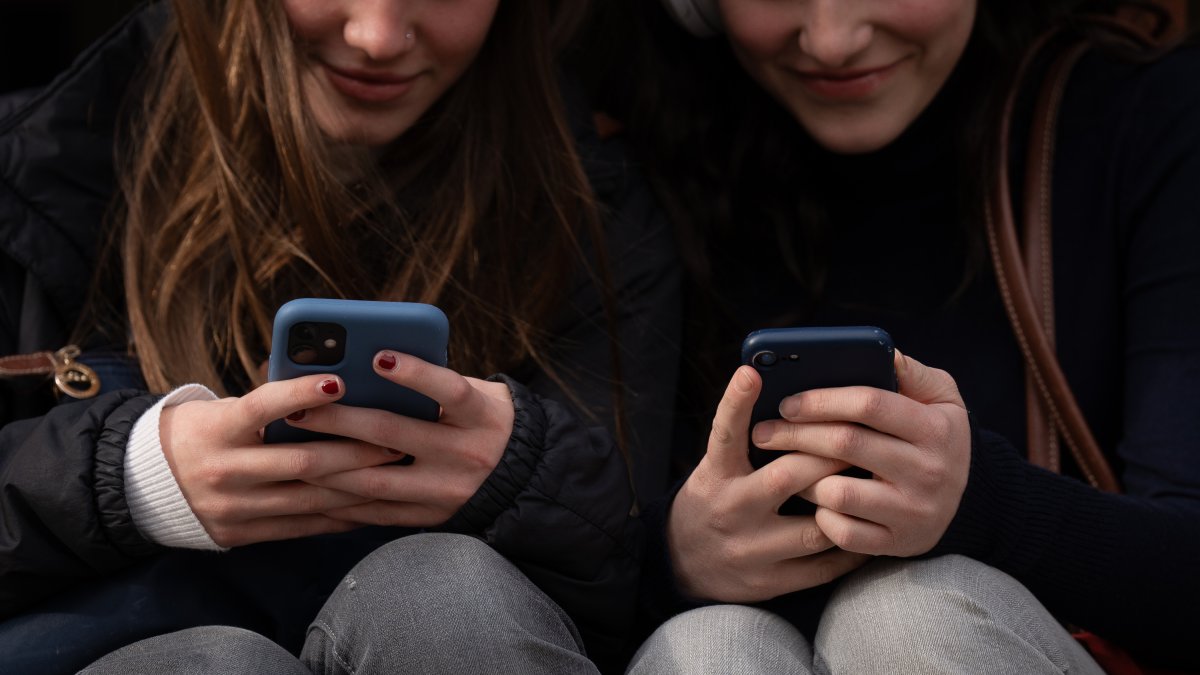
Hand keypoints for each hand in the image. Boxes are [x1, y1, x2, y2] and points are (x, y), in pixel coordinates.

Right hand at [160, 374, 401, 546]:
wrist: (149, 485)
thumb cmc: (204, 431)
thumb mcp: (223, 409)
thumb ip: (270, 403)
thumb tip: (332, 384)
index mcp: (217, 430)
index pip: (261, 407)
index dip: (300, 394)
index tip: (339, 382)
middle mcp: (224, 470)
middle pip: (301, 463)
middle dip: (355, 452)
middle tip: (394, 441)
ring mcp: (234, 508)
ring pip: (309, 499)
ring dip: (358, 488)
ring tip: (393, 474)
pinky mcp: (242, 534)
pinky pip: (302, 527)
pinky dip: (338, 516)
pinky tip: (369, 506)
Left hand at [289, 351, 513, 527]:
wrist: (527, 480)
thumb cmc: (487, 420)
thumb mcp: (479, 393)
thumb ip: (436, 382)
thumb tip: (371, 364)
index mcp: (481, 415)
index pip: (449, 391)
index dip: (415, 374)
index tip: (378, 358)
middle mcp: (466, 453)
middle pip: (395, 434)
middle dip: (341, 420)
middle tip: (301, 409)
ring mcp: (448, 490)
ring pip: (377, 479)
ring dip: (329, 464)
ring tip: (294, 448)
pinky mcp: (432, 517)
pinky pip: (379, 511)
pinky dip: (343, 499)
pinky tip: (313, 485)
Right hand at [669, 366, 870, 602]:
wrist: (682, 563)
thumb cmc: (713, 500)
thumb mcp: (716, 466)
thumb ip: (746, 440)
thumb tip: (792, 401)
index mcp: (716, 476)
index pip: (724, 434)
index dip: (736, 402)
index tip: (751, 372)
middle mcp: (731, 510)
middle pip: (787, 476)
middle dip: (829, 455)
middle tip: (861, 436)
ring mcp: (751, 550)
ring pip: (814, 527)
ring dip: (846, 504)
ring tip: (873, 484)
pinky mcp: (769, 582)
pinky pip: (822, 566)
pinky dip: (850, 545)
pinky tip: (865, 525)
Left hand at [752, 349, 970, 556]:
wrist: (965, 502)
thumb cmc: (936, 438)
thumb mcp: (941, 398)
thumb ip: (911, 372)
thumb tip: (882, 352)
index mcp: (935, 428)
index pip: (869, 403)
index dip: (821, 399)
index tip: (788, 401)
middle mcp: (929, 471)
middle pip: (845, 444)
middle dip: (795, 434)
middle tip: (764, 431)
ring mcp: (913, 512)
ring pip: (837, 492)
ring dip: (803, 477)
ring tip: (785, 465)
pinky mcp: (897, 544)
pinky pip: (842, 532)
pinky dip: (820, 516)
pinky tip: (813, 501)